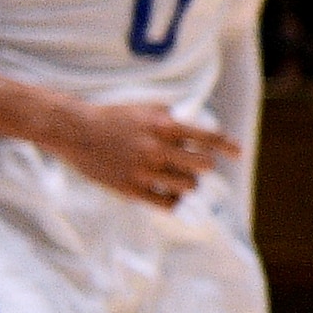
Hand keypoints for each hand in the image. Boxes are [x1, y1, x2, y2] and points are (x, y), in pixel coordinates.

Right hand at [47, 96, 239, 210]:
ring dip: (188, 183)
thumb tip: (196, 130)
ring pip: (189, 186)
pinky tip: (169, 194)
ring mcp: (144, 171)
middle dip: (203, 165)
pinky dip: (174, 200)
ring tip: (177, 178)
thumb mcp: (144, 108)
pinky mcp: (131, 189)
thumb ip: (171, 118)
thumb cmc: (111, 118)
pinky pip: (168, 203)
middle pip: (204, 166)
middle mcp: (157, 149)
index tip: (238, 154)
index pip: (207, 138)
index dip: (226, 146)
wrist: (73, 131)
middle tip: (194, 165)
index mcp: (163, 126)